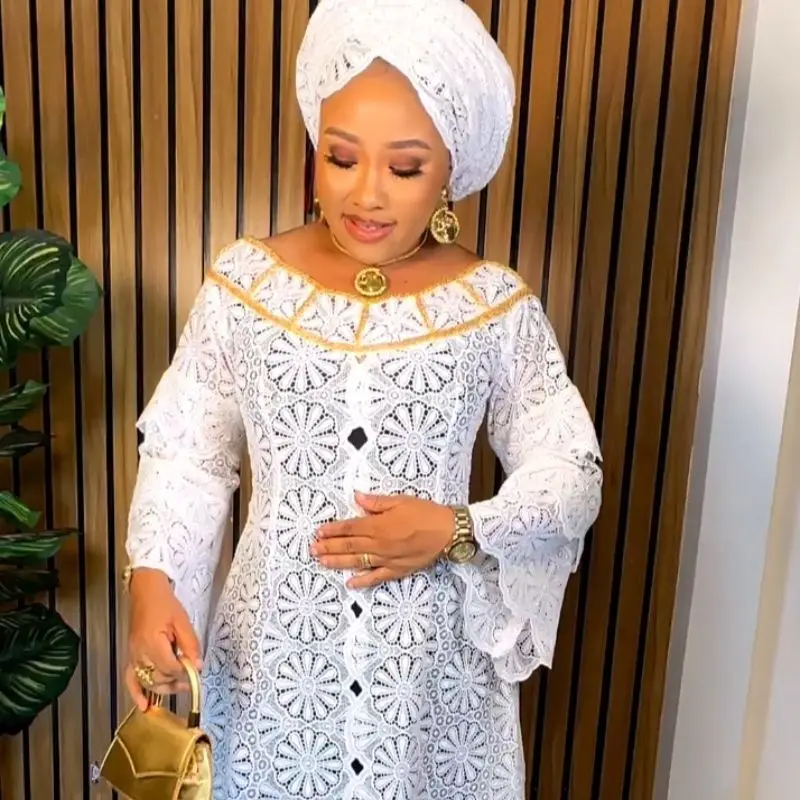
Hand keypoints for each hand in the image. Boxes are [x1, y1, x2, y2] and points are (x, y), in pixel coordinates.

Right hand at [124, 568, 201, 710]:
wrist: (146, 592)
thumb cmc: (165, 604)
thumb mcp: (183, 621)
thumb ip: (190, 645)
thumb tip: (198, 667)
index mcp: (152, 642)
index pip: (170, 668)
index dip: (185, 673)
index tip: (196, 672)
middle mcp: (140, 652)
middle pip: (158, 678)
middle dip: (176, 682)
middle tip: (192, 680)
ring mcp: (133, 655)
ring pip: (147, 681)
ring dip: (163, 687)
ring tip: (179, 687)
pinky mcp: (131, 656)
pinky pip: (130, 679)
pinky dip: (136, 693)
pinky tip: (143, 706)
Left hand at [311, 492, 453, 588]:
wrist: (448, 532)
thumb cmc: (426, 513)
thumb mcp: (400, 501)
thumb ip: (376, 502)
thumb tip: (357, 497)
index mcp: (378, 525)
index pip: (349, 527)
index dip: (332, 530)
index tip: (319, 531)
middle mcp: (378, 544)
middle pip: (348, 546)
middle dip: (328, 547)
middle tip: (312, 549)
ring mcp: (386, 559)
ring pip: (356, 562)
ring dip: (337, 562)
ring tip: (322, 562)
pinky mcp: (397, 570)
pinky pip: (376, 578)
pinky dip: (362, 581)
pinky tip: (350, 583)